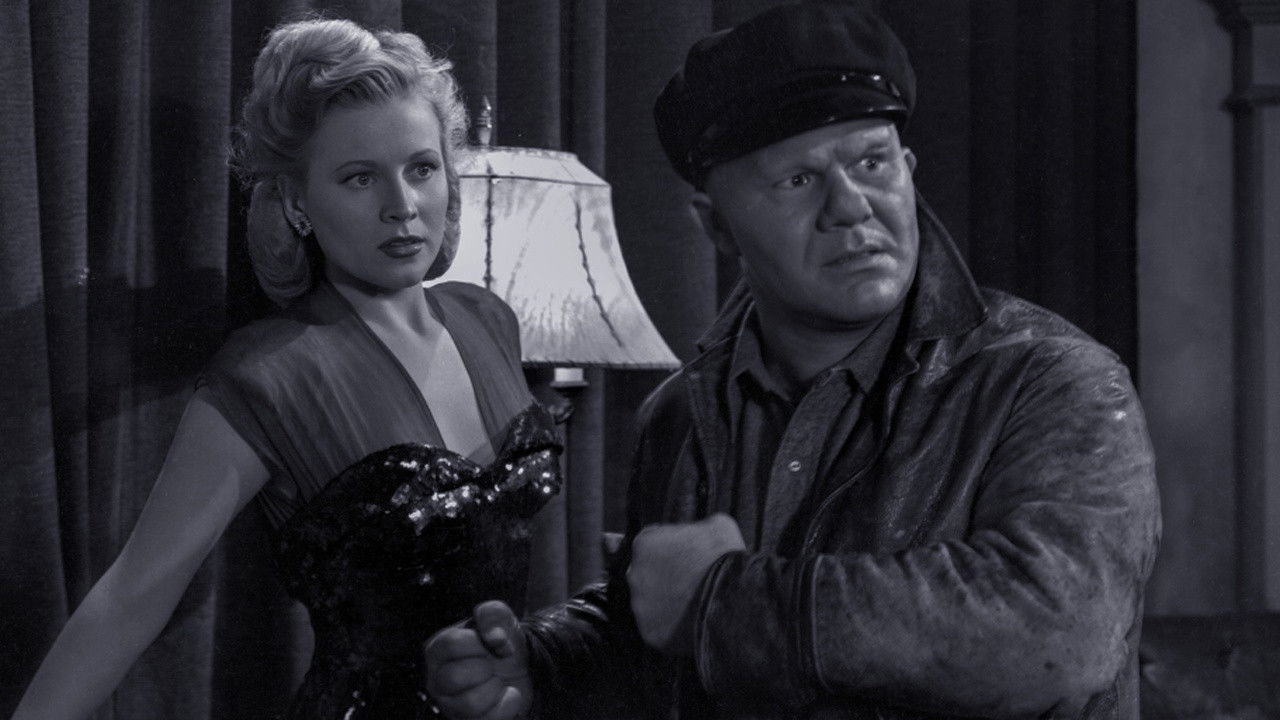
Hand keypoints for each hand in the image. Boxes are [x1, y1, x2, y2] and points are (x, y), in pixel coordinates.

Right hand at [425, 601, 531, 719]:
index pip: (451, 644)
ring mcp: (449, 705)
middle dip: (486, 668)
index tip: (494, 642)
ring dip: (495, 687)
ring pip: (469, 702)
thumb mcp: (500, 619)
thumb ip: (493, 614)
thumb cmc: (501, 644)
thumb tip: (494, 636)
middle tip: (493, 664)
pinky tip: (509, 694)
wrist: (521, 671)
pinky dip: (507, 704)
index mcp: (437, 649)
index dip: (480, 642)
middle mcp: (436, 679)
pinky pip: (487, 719)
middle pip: (455, 677)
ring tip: (497, 680)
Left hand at [627, 513, 745, 654]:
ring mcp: (640, 606)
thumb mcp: (718, 525)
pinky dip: (671, 627)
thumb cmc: (724, 557)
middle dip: (663, 577)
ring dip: (665, 603)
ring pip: (650, 603)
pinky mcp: (649, 633)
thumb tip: (702, 532)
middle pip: (646, 574)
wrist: (732, 601)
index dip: (669, 549)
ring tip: (692, 605)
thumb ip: (699, 527)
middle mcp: (634, 575)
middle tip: (689, 582)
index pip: (651, 544)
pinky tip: (691, 622)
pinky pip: (658, 628)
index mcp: (644, 543)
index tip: (686, 557)